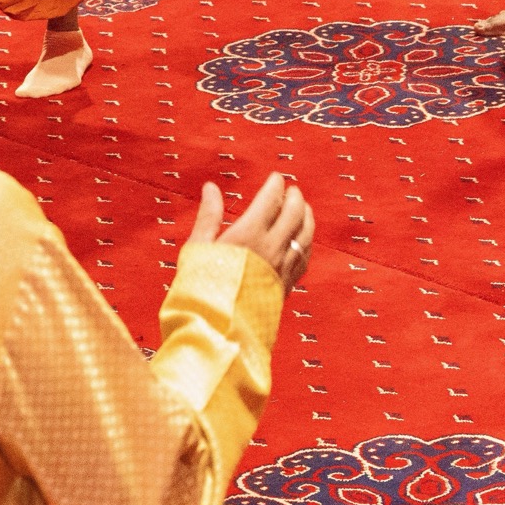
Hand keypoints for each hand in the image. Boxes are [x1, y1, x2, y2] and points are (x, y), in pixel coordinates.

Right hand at [188, 173, 314, 292]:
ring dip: (307, 217)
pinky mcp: (286, 285)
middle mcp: (271, 248)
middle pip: (294, 214)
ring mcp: (282, 268)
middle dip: (295, 198)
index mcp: (248, 234)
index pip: (271, 200)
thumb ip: (209, 216)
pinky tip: (303, 240)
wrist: (216, 327)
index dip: (276, 186)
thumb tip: (211, 189)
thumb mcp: (198, 247)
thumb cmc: (201, 286)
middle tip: (292, 190)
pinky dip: (307, 242)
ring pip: (305, 235)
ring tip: (304, 209)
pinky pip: (304, 258)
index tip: (276, 178)